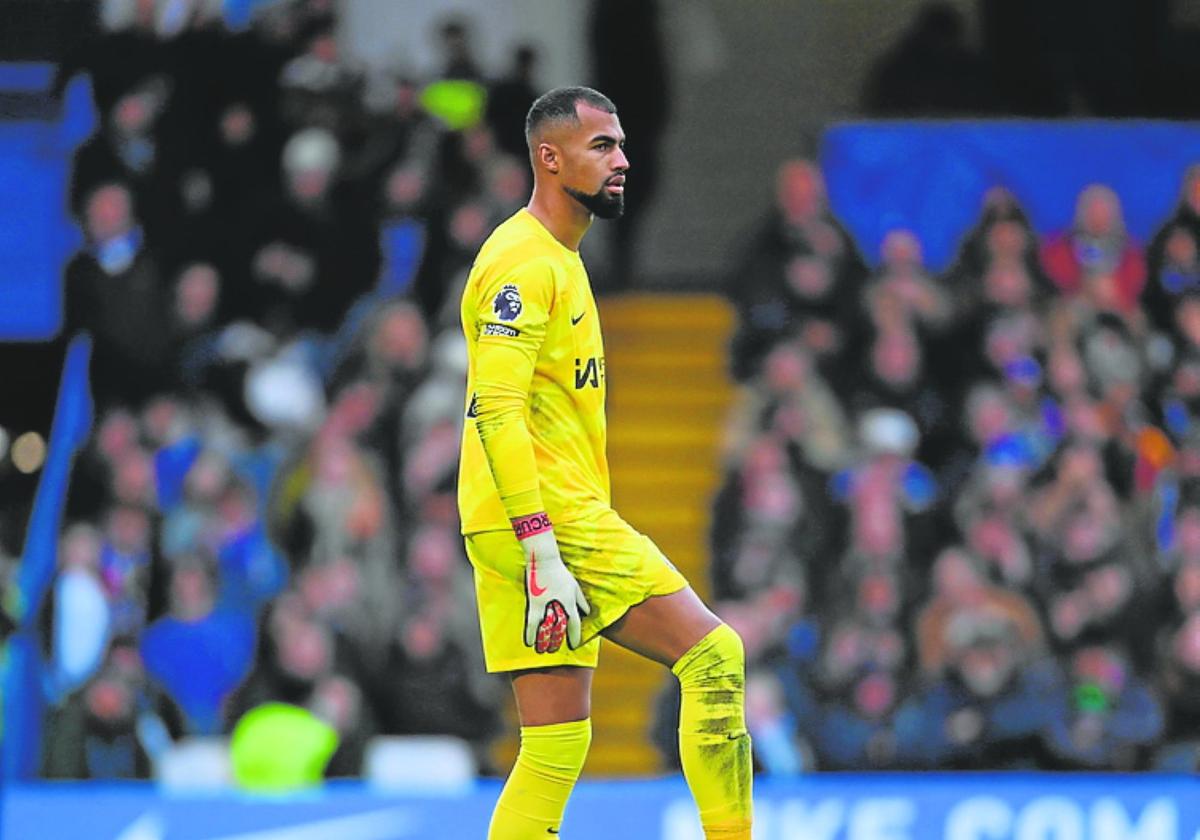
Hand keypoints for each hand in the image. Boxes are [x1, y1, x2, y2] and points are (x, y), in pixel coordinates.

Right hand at [513, 513, 589, 652]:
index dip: (575, 637)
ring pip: (547, 629)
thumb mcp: (575, 586)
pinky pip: (532, 622)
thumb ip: (581, 601)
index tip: (574, 645)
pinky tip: (529, 643)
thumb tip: (588, 612)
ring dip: (545, 641)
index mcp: (571, 602)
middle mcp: (560, 606)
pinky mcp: (534, 603)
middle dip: (558, 641)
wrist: (545, 560)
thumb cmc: (560, 573)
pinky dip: (530, 633)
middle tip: (555, 649)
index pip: (575, 625)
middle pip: (560, 630)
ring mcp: (546, 605)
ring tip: (543, 650)